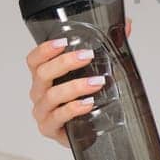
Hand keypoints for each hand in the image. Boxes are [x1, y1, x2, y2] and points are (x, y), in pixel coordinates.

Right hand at [26, 18, 131, 146]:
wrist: (88, 133)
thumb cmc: (84, 100)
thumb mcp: (94, 72)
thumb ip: (107, 48)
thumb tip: (125, 26)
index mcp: (44, 77)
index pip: (34, 60)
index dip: (45, 49)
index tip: (63, 42)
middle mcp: (39, 93)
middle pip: (42, 73)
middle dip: (65, 63)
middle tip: (87, 56)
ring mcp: (43, 112)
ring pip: (51, 96)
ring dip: (75, 87)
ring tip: (96, 83)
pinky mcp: (49, 129)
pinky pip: (58, 117)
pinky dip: (73, 109)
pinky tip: (88, 104)